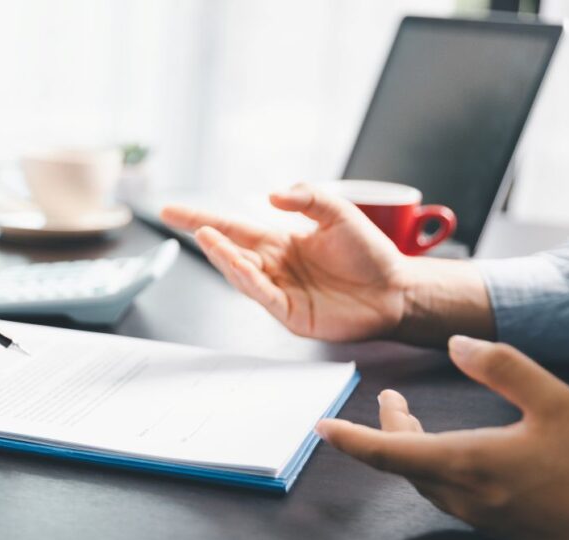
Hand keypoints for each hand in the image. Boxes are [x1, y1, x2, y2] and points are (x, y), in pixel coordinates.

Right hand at [161, 184, 410, 340]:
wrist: (398, 290)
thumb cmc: (371, 253)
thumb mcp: (339, 213)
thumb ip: (307, 198)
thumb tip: (270, 196)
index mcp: (279, 243)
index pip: (232, 228)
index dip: (201, 219)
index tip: (170, 211)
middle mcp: (273, 267)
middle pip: (230, 251)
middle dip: (206, 238)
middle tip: (188, 224)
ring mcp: (279, 292)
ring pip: (242, 275)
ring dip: (225, 258)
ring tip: (210, 237)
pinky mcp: (291, 315)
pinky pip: (264, 297)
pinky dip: (250, 282)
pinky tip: (242, 266)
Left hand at [316, 336, 568, 539]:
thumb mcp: (555, 403)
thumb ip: (502, 368)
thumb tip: (456, 344)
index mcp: (466, 464)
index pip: (386, 452)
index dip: (349, 438)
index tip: (321, 427)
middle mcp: (463, 496)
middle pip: (402, 463)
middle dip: (386, 431)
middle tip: (391, 400)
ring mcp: (481, 517)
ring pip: (424, 480)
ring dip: (410, 450)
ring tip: (411, 422)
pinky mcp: (500, 528)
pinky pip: (448, 494)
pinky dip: (434, 468)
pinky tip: (454, 455)